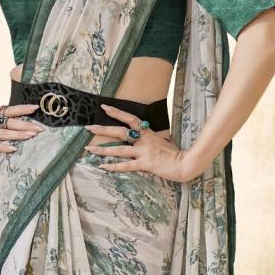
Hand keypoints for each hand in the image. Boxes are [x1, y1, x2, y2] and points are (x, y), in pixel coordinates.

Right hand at [0, 103, 42, 153]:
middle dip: (27, 125)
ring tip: (32, 136)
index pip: (10, 110)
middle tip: (41, 128)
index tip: (36, 107)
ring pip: (4, 132)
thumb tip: (12, 124)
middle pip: (11, 122)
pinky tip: (13, 149)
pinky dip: (4, 147)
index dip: (23, 108)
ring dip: (19, 134)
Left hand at [83, 103, 197, 181]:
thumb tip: (145, 135)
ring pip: (119, 149)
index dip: (117, 112)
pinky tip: (103, 166)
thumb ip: (152, 138)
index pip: (130, 119)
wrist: (186, 163)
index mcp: (148, 133)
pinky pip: (126, 165)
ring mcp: (144, 152)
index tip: (105, 107)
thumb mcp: (163, 140)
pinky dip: (114, 166)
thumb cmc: (175, 153)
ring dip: (103, 149)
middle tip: (88, 127)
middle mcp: (144, 140)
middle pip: (120, 132)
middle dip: (102, 130)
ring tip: (89, 149)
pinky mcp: (145, 164)